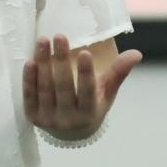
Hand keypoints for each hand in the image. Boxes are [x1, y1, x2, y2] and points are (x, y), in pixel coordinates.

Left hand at [23, 33, 142, 138]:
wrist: (69, 131)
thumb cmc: (91, 104)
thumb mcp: (106, 92)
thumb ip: (118, 73)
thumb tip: (137, 53)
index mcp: (90, 113)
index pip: (87, 92)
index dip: (86, 74)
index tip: (85, 53)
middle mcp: (69, 119)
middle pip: (64, 87)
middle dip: (61, 61)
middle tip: (59, 36)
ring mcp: (49, 119)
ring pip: (46, 89)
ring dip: (43, 64)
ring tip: (43, 40)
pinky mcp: (33, 117)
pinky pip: (29, 96)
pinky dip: (29, 79)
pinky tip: (30, 61)